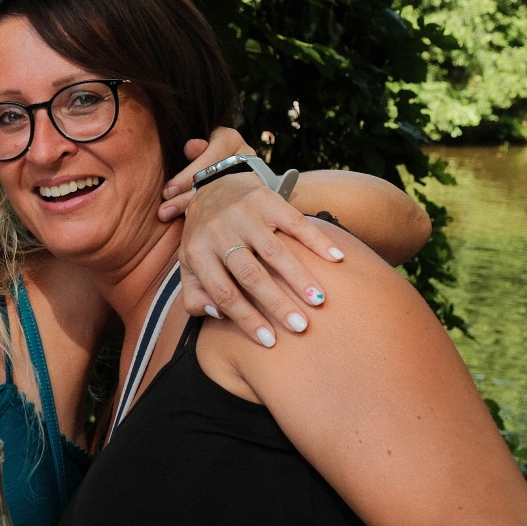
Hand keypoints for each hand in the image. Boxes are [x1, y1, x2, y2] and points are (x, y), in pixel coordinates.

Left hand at [162, 136, 345, 345]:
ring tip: (318, 301)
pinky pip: (296, 222)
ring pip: (274, 251)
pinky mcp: (267, 200)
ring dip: (298, 278)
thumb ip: (195, 294)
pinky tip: (337, 259)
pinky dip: (317, 241)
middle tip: (300, 327)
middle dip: (276, 303)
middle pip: (250, 275)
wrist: (214, 184)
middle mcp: (219, 232)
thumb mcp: (189, 264)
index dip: (246, 318)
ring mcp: (244, 214)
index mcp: (197, 252)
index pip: (223, 292)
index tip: (269, 341)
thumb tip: (217, 315)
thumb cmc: (205, 236)